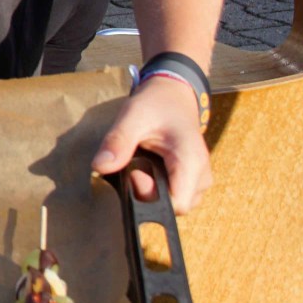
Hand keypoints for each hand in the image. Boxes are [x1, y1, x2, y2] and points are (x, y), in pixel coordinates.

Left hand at [91, 76, 211, 212]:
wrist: (173, 96)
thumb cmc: (156, 104)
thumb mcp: (132, 116)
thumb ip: (117, 141)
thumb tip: (100, 167)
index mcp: (191, 160)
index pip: (177, 204)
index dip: (150, 196)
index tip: (135, 172)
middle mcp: (202, 176)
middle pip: (173, 207)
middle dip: (148, 194)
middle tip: (134, 164)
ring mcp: (199, 181)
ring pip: (173, 204)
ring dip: (152, 191)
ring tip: (142, 163)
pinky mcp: (192, 182)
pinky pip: (174, 197)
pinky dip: (157, 188)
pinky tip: (148, 168)